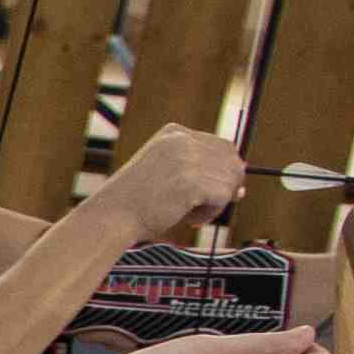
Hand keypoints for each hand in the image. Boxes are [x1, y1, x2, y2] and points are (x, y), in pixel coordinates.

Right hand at [95, 118, 255, 238]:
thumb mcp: (166, 174)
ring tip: (189, 214)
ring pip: (230, 181)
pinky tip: (189, 220)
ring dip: (216, 203)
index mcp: (174, 133)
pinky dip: (210, 214)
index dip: (224, 171)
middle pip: (232, 161)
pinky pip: (223, 198)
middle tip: (203, 206)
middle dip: (225, 186)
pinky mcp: (192, 181)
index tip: (212, 192)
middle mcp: (183, 140)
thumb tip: (242, 187)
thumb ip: (199, 172)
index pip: (222, 146)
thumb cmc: (136, 202)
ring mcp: (187, 159)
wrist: (111, 217)